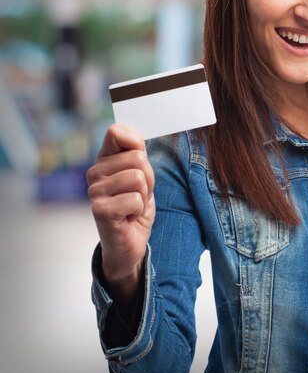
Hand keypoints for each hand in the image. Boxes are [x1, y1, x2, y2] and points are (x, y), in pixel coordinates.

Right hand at [87, 124, 154, 302]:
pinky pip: (135, 199)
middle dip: (148, 179)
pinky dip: (139, 210)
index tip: (140, 163)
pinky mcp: (100, 210)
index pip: (117, 132)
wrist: (130, 241)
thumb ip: (136, 152)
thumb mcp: (142, 174)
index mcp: (104, 159)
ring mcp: (94, 191)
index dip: (137, 145)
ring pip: (138, 178)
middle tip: (138, 194)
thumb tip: (126, 132)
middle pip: (138, 159)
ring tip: (132, 205)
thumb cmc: (135, 205)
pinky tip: (128, 217)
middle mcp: (95, 172)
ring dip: (144, 196)